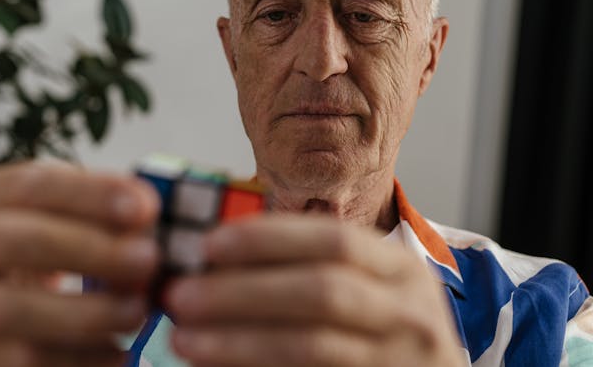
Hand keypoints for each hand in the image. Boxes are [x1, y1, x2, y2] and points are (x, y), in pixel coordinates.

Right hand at [0, 161, 160, 366]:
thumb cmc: (10, 258)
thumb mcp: (33, 218)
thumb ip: (84, 209)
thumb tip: (149, 215)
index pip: (32, 184)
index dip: (92, 194)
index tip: (146, 207)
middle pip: (17, 242)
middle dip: (92, 249)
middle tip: (149, 258)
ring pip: (12, 311)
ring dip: (87, 311)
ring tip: (137, 311)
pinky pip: (18, 364)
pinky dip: (77, 359)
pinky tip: (115, 352)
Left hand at [164, 215, 464, 366]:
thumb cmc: (385, 333)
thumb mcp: (368, 289)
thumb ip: (310, 269)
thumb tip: (216, 263)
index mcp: (399, 269)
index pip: (333, 240)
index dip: (269, 239)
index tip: (210, 244)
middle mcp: (409, 313)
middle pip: (321, 290)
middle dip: (243, 291)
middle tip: (182, 295)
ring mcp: (400, 361)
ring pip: (310, 346)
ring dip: (238, 341)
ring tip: (183, 339)